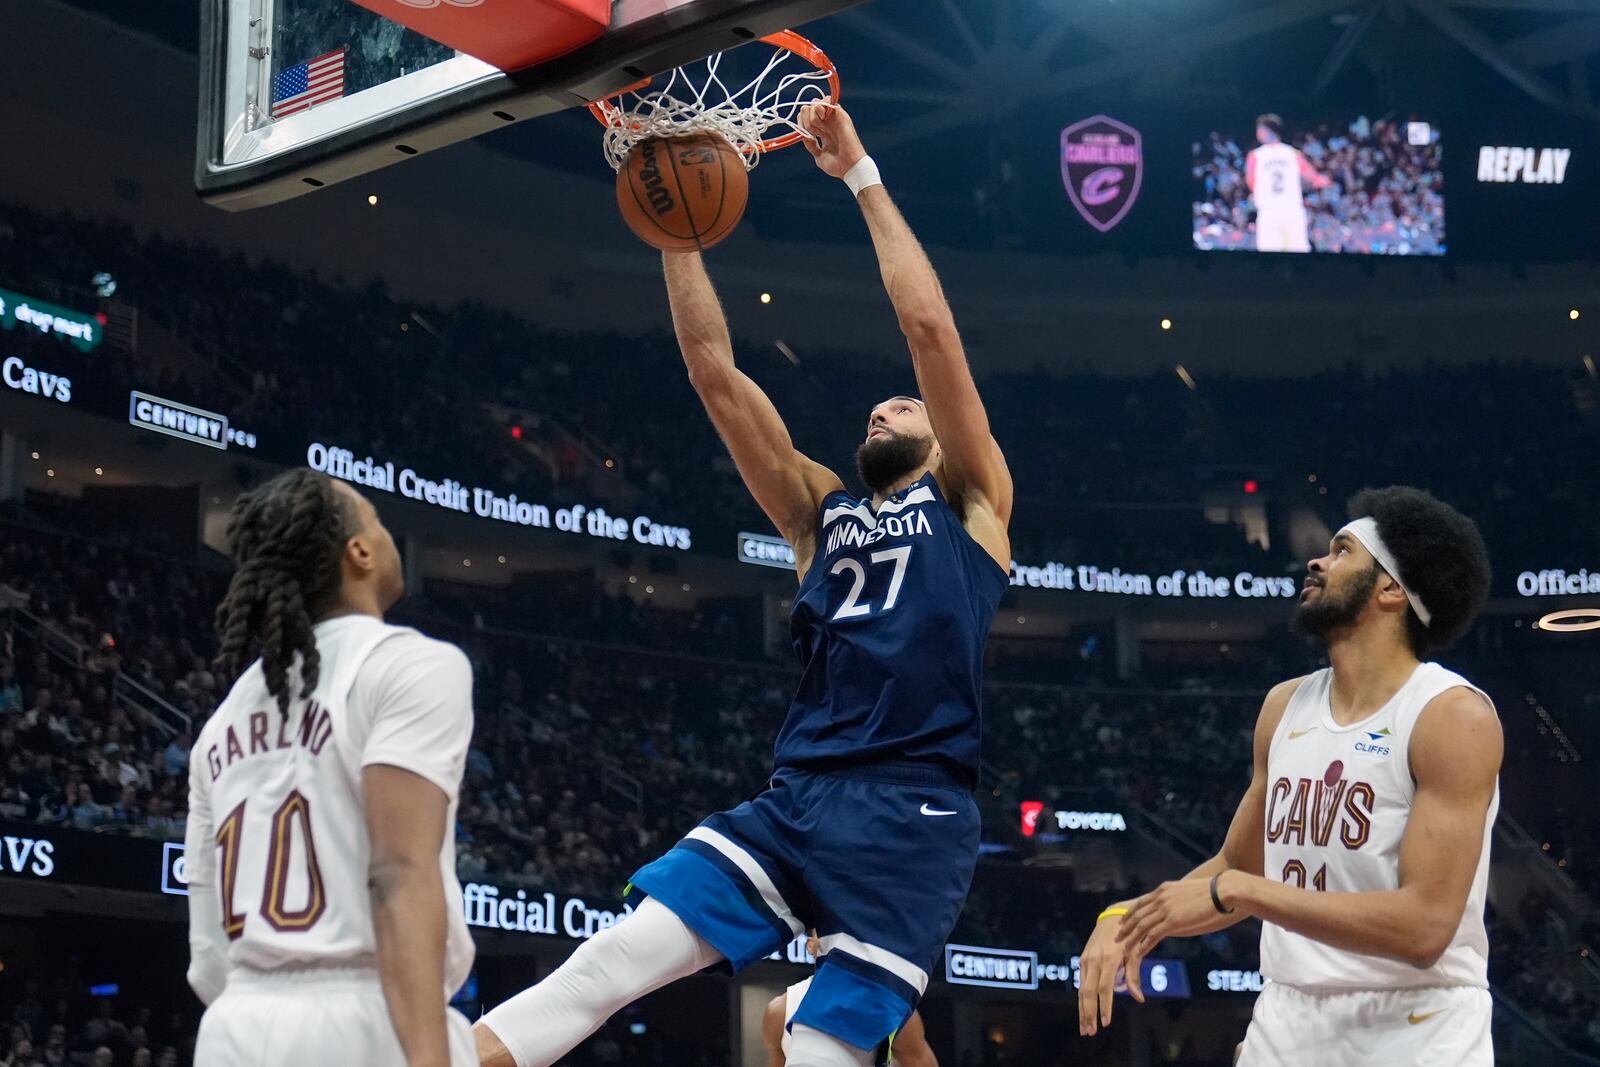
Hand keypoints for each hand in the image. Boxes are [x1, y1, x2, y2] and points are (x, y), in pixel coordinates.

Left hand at [798, 102, 866, 178]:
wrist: (850, 167)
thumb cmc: (838, 165)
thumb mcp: (819, 156)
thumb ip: (811, 145)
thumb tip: (803, 135)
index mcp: (823, 132)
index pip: (807, 118)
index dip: (801, 121)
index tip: (804, 132)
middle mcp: (828, 123)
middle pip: (809, 108)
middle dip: (805, 118)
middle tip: (813, 132)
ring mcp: (834, 118)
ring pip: (815, 103)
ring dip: (812, 116)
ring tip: (819, 129)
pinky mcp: (840, 115)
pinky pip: (826, 101)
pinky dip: (820, 108)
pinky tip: (822, 119)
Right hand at [1077, 909, 1139, 1035]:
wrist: (1113, 917)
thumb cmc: (1129, 937)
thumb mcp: (1135, 953)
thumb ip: (1134, 976)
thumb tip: (1139, 999)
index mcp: (1108, 959)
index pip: (1104, 988)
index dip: (1104, 1006)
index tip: (1105, 1023)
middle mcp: (1094, 960)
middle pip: (1087, 992)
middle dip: (1088, 1014)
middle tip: (1090, 1032)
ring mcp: (1086, 959)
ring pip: (1081, 989)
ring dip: (1082, 1010)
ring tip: (1085, 1027)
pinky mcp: (1083, 959)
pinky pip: (1081, 982)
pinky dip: (1082, 998)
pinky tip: (1084, 1011)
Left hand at [1116, 874, 1234, 995]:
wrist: (1223, 891)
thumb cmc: (1213, 892)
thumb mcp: (1189, 892)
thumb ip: (1178, 900)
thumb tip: (1177, 908)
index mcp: (1164, 889)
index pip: (1141, 902)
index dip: (1131, 913)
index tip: (1123, 921)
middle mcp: (1161, 898)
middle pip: (1137, 914)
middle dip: (1125, 926)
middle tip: (1117, 936)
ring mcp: (1166, 909)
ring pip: (1141, 926)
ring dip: (1130, 938)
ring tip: (1123, 946)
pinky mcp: (1174, 922)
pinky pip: (1153, 935)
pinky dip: (1143, 945)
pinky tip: (1139, 952)